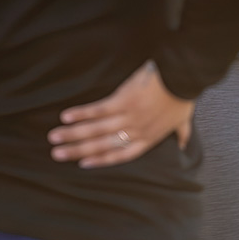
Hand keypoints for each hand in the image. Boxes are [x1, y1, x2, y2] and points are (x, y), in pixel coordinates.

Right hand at [48, 61, 194, 167]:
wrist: (183, 76)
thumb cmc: (184, 95)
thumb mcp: (184, 120)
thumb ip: (181, 134)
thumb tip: (183, 146)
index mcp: (149, 138)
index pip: (120, 155)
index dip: (101, 160)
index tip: (83, 163)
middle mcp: (135, 131)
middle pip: (102, 145)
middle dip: (77, 150)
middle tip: (57, 155)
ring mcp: (128, 117)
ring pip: (96, 130)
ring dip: (72, 134)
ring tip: (54, 138)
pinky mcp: (123, 100)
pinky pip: (99, 111)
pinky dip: (82, 114)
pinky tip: (66, 116)